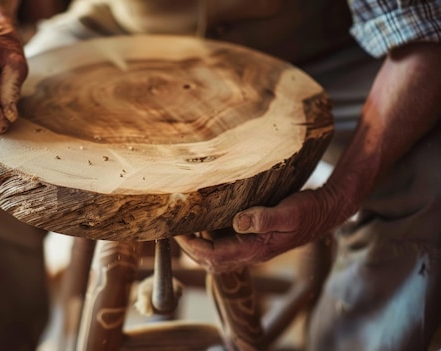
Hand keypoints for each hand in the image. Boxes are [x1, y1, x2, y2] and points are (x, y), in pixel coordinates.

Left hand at [175, 184, 353, 272]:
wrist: (326, 211)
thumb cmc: (308, 211)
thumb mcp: (288, 212)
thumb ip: (263, 218)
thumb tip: (236, 221)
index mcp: (255, 249)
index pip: (213, 255)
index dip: (191, 245)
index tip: (177, 231)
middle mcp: (251, 252)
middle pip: (210, 260)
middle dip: (189, 248)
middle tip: (174, 229)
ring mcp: (252, 247)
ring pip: (217, 254)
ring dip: (198, 243)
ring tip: (184, 225)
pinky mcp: (254, 238)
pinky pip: (225, 243)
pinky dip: (210, 235)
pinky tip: (204, 218)